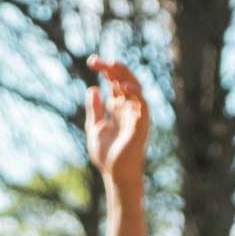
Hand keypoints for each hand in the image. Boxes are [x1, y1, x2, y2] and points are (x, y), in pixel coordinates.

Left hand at [85, 57, 148, 189]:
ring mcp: (136, 115)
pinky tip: (124, 86)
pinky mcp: (141, 125)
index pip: (114, 82)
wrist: (115, 174)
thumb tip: (92, 89)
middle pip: (124, 80)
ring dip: (125, 75)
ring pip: (135, 88)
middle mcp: (128, 108)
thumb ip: (95, 110)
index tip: (92, 61)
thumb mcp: (95, 128)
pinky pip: (142, 105)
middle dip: (113, 68)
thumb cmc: (107, 155)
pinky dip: (136, 94)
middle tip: (98, 61)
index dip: (105, 70)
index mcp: (117, 107)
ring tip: (112, 65)